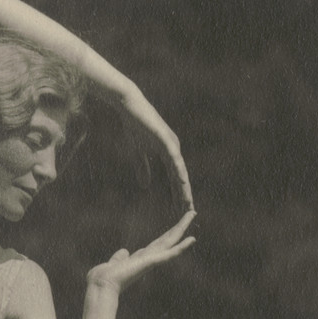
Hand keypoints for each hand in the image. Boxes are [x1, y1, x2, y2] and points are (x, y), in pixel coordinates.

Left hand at [87, 210, 196, 293]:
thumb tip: (124, 252)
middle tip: (191, 213)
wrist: (100, 287)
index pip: (156, 245)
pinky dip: (181, 247)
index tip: (175, 230)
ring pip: (170, 241)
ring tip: (192, 213)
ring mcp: (151, 261)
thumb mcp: (112, 264)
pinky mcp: (151, 262)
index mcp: (139, 260)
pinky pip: (169, 254)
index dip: (167, 237)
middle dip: (179, 226)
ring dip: (182, 227)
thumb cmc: (103, 280)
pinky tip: (192, 239)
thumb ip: (119, 258)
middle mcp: (148, 259)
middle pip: (167, 240)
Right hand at [119, 86, 193, 210]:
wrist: (129, 106)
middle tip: (188, 212)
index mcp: (168, 153)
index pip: (175, 178)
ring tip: (188, 204)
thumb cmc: (133, 126)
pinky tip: (183, 183)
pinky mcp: (166, 139)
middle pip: (181, 177)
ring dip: (184, 188)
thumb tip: (146, 185)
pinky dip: (179, 172)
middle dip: (184, 195)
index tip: (179, 209)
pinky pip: (174, 160)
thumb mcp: (137, 152)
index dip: (177, 194)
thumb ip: (143, 168)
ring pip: (180, 171)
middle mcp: (174, 149)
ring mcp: (171, 144)